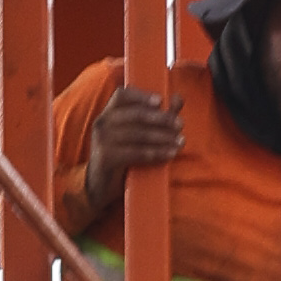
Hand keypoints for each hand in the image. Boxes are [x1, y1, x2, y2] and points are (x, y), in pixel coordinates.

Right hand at [61, 75, 184, 233]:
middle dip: (161, 119)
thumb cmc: (121, 156)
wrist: (99, 185)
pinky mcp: (106, 158)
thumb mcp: (136, 134)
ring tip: (180, 141)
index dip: (142, 96)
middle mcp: (102, 124)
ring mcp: (102, 141)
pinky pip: (136, 153)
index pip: (122, 95)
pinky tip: (170, 154)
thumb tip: (177, 99)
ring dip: (162, 137)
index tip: (161, 101)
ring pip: (138, 134)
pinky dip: (156, 153)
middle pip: (135, 115)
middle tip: (180, 124)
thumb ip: (157, 116)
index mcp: (108, 114)